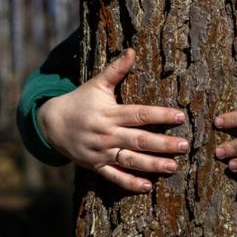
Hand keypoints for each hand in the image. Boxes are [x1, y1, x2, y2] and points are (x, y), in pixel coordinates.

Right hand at [38, 48, 188, 192]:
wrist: (51, 124)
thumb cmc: (80, 101)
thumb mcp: (96, 84)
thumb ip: (116, 70)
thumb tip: (132, 50)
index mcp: (110, 113)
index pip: (139, 114)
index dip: (160, 115)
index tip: (180, 116)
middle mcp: (107, 134)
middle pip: (139, 140)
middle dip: (163, 144)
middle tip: (184, 145)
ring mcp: (101, 152)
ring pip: (130, 160)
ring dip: (152, 165)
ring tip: (173, 167)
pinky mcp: (96, 166)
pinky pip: (114, 177)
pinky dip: (129, 183)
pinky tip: (148, 186)